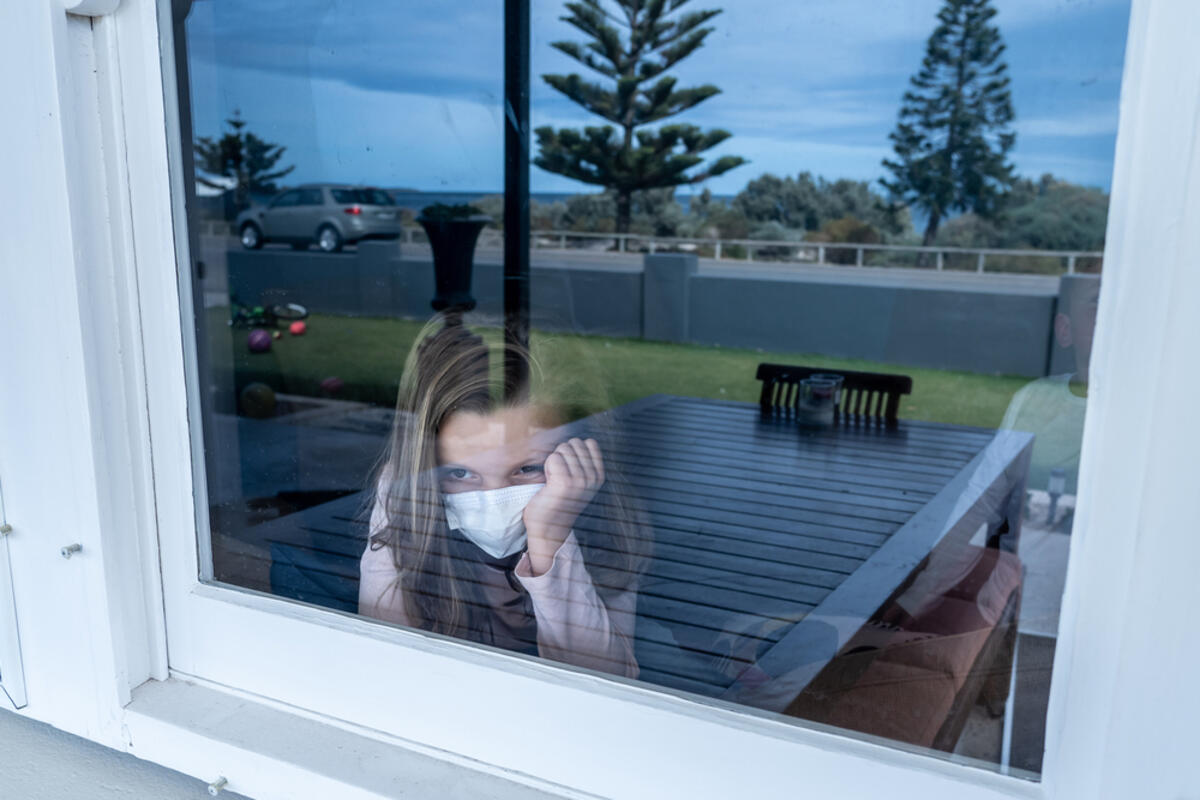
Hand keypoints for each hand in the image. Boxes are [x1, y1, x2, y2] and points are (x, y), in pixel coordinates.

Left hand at [523, 437, 604, 575]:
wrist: (548, 528)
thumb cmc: (558, 502)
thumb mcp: (579, 481)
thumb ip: (583, 461)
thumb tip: (577, 440)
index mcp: (599, 476)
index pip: (590, 443)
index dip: (574, 451)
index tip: (569, 470)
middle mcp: (593, 478)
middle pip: (574, 443)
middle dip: (562, 455)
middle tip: (559, 476)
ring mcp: (580, 480)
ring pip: (563, 449)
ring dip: (553, 461)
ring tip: (554, 480)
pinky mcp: (564, 483)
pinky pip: (553, 458)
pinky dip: (547, 467)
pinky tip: (549, 482)